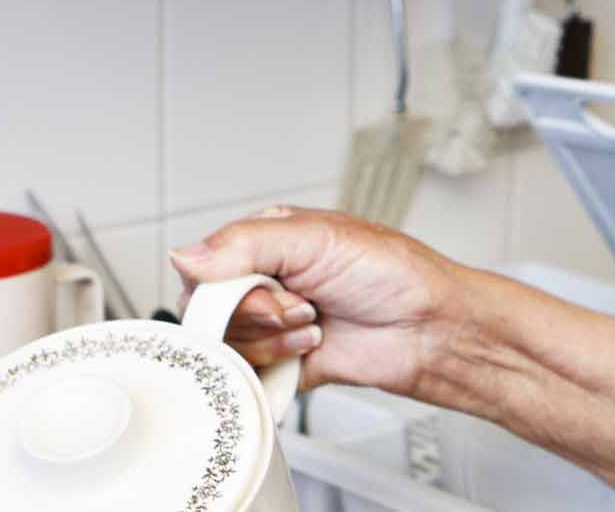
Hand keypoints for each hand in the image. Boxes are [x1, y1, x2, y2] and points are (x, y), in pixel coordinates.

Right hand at [169, 205, 462, 395]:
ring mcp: (271, 323)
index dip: (228, 285)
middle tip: (301, 306)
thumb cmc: (393, 273)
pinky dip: (275, 365)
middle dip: (257, 314)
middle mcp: (264, 281)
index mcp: (267, 241)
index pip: (204, 265)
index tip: (269, 285)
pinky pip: (245, 375)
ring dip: (273, 338)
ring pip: (225, 345)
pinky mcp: (280, 362)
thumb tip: (185, 255)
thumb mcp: (320, 238)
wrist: (429, 328)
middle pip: (207, 310)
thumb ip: (247, 243)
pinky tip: (310, 349)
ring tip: (314, 323)